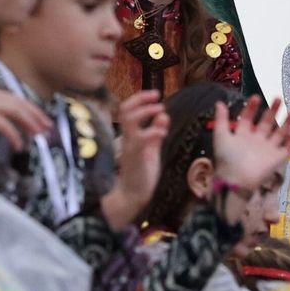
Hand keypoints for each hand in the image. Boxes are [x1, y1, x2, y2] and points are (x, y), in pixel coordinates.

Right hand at [0, 83, 51, 151]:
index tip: (41, 120)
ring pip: (14, 110)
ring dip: (29, 122)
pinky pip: (1, 124)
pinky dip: (12, 134)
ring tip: (38, 135)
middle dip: (35, 115)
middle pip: (18, 102)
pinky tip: (18, 145)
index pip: (14, 98)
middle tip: (48, 128)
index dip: (30, 109)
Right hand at [102, 90, 167, 227]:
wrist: (132, 196)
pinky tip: (162, 132)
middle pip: (125, 109)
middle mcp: (128, 137)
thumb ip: (156, 132)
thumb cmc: (141, 173)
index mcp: (130, 134)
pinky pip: (140, 139)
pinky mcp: (136, 157)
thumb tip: (163, 114)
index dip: (140, 98)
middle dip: (141, 98)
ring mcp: (130, 146)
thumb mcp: (151, 149)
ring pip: (130, 120)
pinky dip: (152, 132)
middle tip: (157, 96)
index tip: (155, 94)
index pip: (128, 109)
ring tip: (160, 108)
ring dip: (145, 111)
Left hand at [212, 95, 289, 193]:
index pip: (248, 118)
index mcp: (242, 135)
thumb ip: (221, 119)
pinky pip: (286, 149)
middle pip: (266, 123)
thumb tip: (218, 102)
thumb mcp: (221, 136)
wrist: (236, 179)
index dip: (252, 108)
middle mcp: (256, 141)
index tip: (256, 97)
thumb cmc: (227, 158)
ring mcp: (267, 150)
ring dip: (287, 122)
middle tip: (278, 98)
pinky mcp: (276, 159)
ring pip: (280, 133)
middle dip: (272, 111)